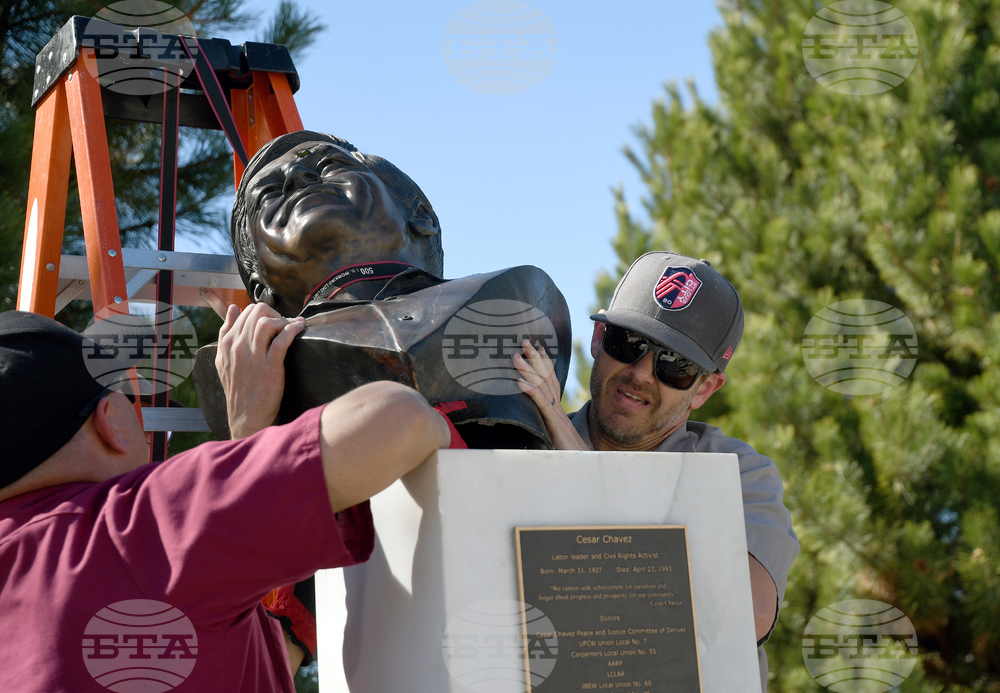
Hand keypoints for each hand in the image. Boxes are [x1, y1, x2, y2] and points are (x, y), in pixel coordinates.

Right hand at [215, 304, 304, 438]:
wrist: (246, 415)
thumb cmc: (238, 389)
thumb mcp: (223, 360)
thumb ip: (226, 333)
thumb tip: (233, 309)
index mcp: (228, 343)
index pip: (246, 311)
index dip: (264, 312)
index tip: (274, 320)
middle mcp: (238, 346)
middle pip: (258, 311)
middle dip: (275, 313)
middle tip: (285, 324)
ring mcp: (254, 356)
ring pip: (267, 321)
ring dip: (284, 320)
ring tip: (293, 327)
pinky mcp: (270, 367)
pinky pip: (282, 339)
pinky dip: (293, 329)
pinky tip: (299, 328)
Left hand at [513, 340, 587, 450]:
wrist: (585, 467)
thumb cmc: (570, 456)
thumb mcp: (555, 438)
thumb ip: (548, 428)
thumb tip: (538, 424)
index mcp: (558, 410)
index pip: (551, 382)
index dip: (544, 364)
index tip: (538, 349)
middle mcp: (558, 409)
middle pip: (547, 378)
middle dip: (535, 359)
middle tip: (524, 342)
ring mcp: (557, 416)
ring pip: (542, 387)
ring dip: (528, 370)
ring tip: (516, 357)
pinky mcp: (555, 425)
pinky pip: (542, 405)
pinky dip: (531, 392)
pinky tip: (519, 383)